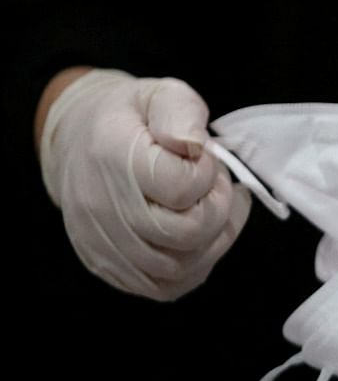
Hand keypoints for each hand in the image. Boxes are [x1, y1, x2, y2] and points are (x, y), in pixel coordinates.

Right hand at [38, 69, 249, 300]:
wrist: (78, 141)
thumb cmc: (130, 118)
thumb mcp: (160, 94)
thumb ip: (182, 113)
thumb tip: (195, 146)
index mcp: (112, 156)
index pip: (182, 186)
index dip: (207, 173)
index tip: (203, 158)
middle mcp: (102, 206)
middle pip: (187, 233)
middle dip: (217, 209)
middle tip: (214, 187)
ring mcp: (103, 244)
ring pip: (182, 267)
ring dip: (213, 240)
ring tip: (208, 208)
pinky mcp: (109, 268)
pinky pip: (167, 287)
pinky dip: (195, 265)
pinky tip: (199, 236)